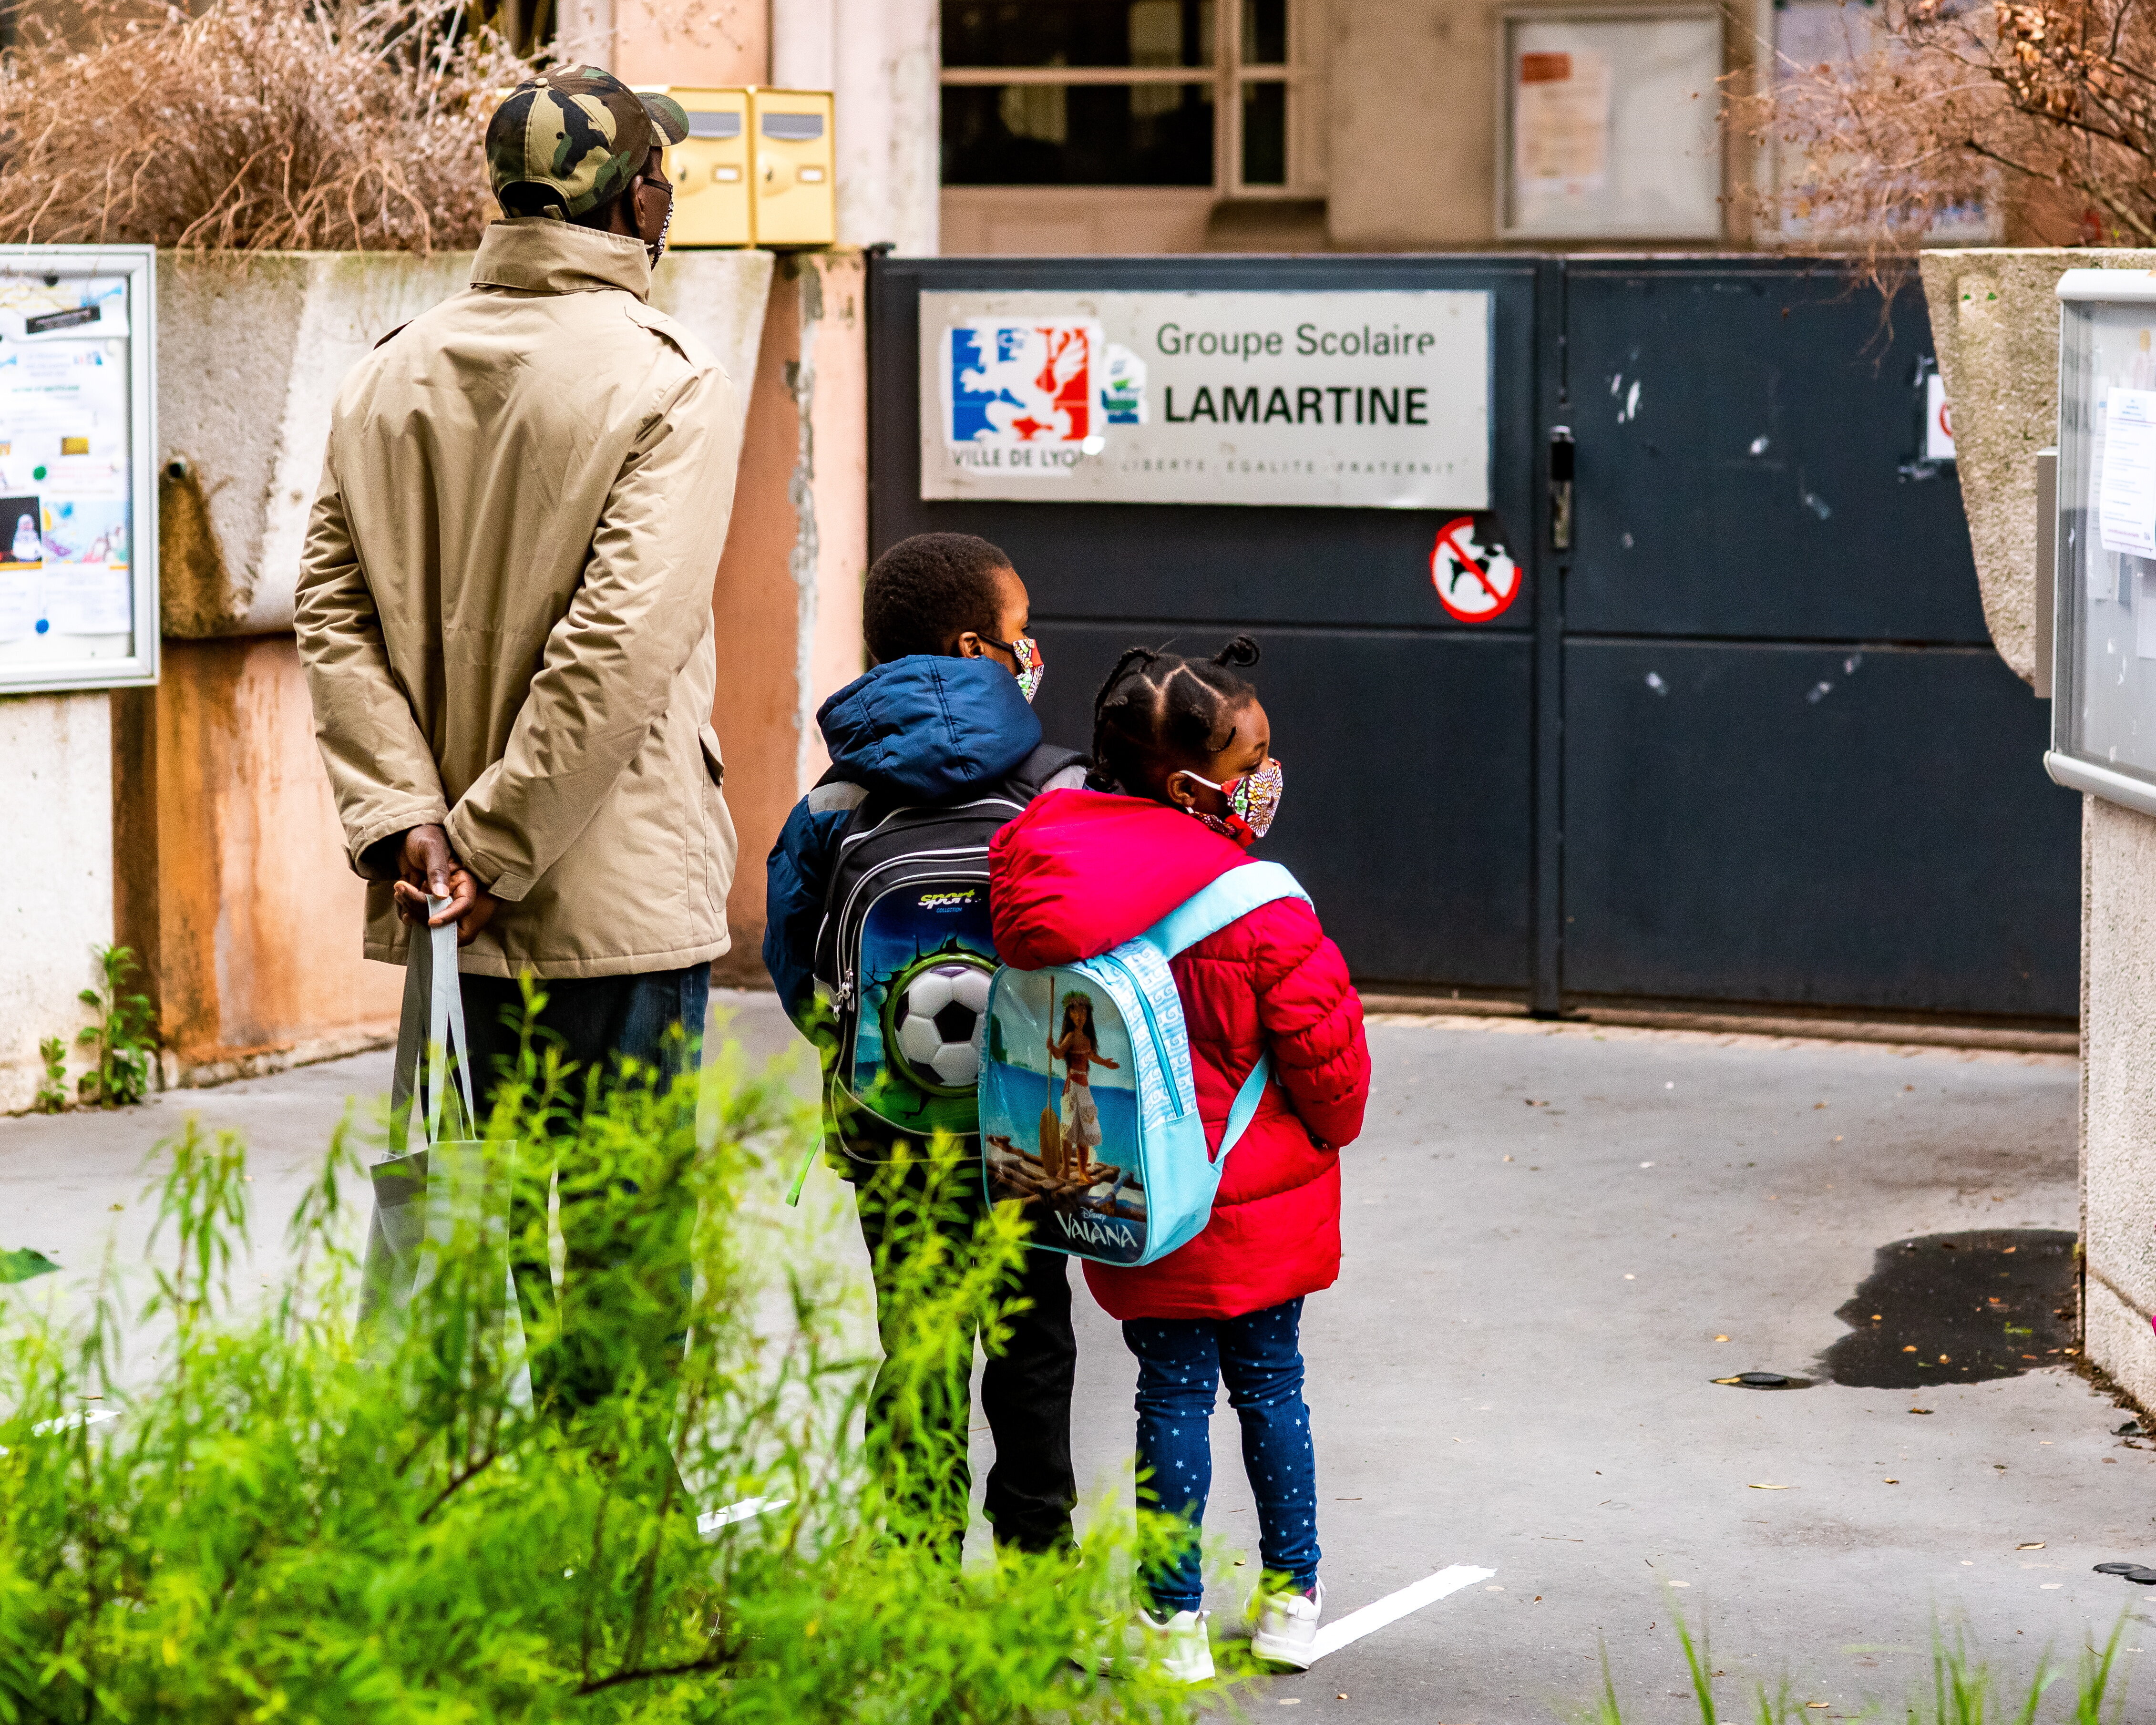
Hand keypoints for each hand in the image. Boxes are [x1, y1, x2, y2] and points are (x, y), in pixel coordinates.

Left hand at [388, 824, 498, 946]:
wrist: (405, 834)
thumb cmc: (423, 835)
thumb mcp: (431, 848)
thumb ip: (437, 871)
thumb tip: (441, 896)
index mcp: (463, 878)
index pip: (464, 904)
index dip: (450, 915)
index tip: (432, 922)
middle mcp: (452, 889)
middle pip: (442, 911)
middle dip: (420, 906)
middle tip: (402, 890)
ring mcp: (435, 895)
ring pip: (426, 913)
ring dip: (409, 905)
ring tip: (399, 888)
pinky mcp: (421, 897)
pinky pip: (413, 910)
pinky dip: (403, 907)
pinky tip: (398, 894)